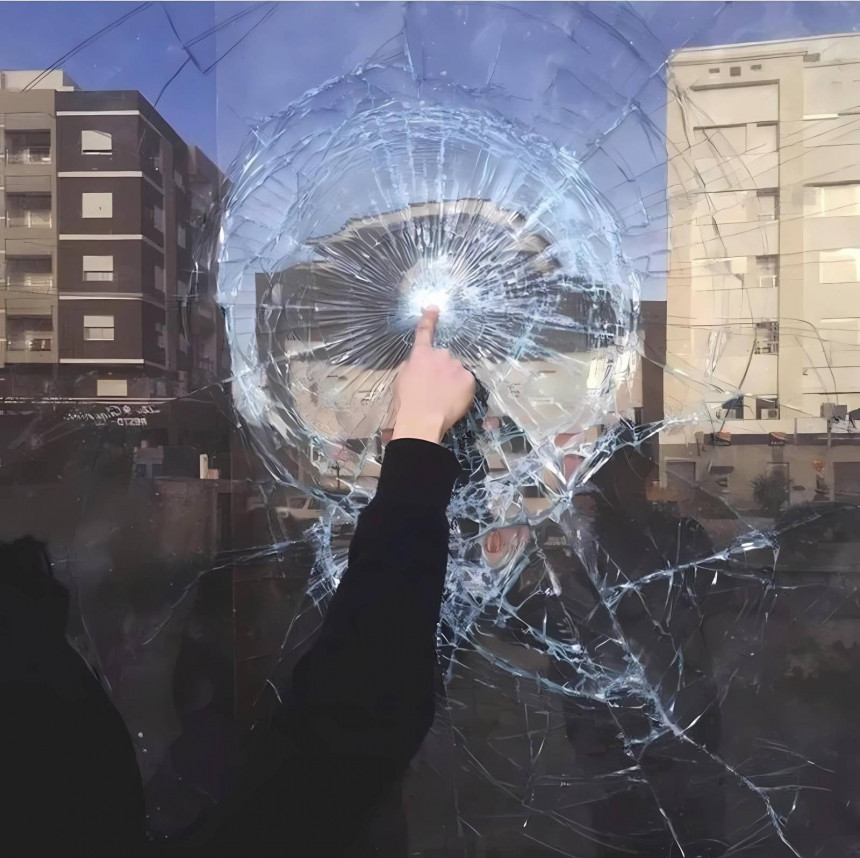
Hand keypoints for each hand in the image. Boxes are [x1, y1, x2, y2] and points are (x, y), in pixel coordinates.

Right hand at [391, 307, 475, 443]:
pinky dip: (462, 389)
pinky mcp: (468, 378)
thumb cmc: (408, 402)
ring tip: (444, 397)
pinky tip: (454, 399)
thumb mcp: (401, 379)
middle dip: (442, 369)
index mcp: (421, 355)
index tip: (434, 308)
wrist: (422, 419)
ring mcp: (456, 366)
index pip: (424, 332)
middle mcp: (440, 355)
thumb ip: (413, 365)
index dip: (429, 318)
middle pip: (444, 358)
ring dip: (452, 379)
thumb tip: (420, 364)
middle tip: (435, 388)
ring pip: (456, 370)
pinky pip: (466, 381)